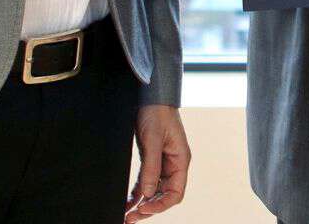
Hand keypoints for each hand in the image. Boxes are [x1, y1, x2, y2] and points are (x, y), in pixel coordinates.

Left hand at [124, 104, 190, 218]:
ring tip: (127, 215)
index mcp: (181, 161)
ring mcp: (162, 164)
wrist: (150, 96)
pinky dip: (137, 193)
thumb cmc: (157, 113)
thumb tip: (148, 194)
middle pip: (164, 196)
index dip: (161, 205)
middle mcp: (173, 165)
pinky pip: (145, 182)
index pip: (176, 193)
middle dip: (149, 208)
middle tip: (131, 218)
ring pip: (153, 191)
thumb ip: (152, 167)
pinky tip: (127, 201)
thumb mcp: (153, 140)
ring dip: (141, 203)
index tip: (144, 209)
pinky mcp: (151, 160)